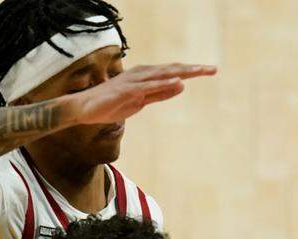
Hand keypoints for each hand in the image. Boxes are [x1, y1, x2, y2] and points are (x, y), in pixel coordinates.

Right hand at [66, 63, 216, 125]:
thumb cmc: (111, 104)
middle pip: (172, 70)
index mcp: (146, 77)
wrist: (85, 109)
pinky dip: (164, 84)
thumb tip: (182, 86)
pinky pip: (149, 87)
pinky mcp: (127, 91)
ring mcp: (134, 82)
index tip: (210, 70)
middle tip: (213, 69)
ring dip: (182, 72)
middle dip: (193, 69)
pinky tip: (178, 82)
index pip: (173, 72)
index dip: (192, 71)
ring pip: (163, 75)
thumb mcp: (141, 101)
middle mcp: (142, 75)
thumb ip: (160, 94)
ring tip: (200, 71)